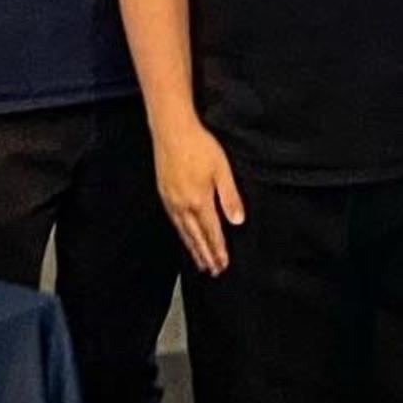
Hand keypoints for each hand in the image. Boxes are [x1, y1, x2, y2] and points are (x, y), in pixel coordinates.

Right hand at [155, 117, 245, 275]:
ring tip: (200, 262)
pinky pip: (174, 222)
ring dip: (193, 249)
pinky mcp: (164, 195)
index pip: (212, 232)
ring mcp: (171, 201)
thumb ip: (230, 197)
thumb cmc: (200, 147)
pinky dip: (182, 235)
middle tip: (213, 271)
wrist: (171, 131)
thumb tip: (237, 222)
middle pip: (196, 237)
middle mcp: (182, 206)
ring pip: (184, 232)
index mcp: (199, 201)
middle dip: (206, 255)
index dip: (218, 250)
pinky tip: (186, 238)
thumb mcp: (222, 170)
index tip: (223, 265)